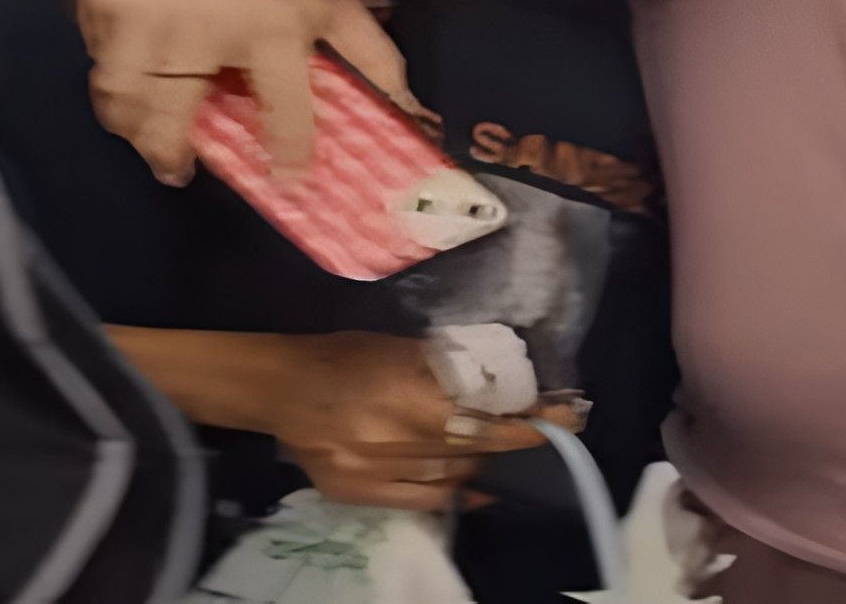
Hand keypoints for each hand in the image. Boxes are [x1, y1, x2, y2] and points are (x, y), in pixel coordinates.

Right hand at [75, 0, 412, 184]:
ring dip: (133, 125)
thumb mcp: (334, 0)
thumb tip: (413, 113)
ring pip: (121, 98)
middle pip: (168, 117)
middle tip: (178, 168)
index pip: (283, 109)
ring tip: (149, 135)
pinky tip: (135, 77)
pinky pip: (98, 58)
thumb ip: (372, 59)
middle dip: (169, 152)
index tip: (288, 179)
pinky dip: (113, 76)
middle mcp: (200, 27)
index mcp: (270, 26)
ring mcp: (142, 14)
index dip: (289, 152)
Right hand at [264, 332, 572, 512]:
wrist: (279, 387)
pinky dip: (458, 491)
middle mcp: (390, 437)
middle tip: (550, 433)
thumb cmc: (345, 355)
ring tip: (508, 449)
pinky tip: (478, 481)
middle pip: (474, 450)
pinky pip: (424, 499)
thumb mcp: (400, 347)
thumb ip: (447, 369)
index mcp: (404, 393)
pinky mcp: (357, 492)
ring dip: (488, 463)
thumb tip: (502, 379)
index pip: (484, 418)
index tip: (567, 418)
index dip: (530, 423)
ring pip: (452, 476)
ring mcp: (372, 471)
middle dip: (518, 442)